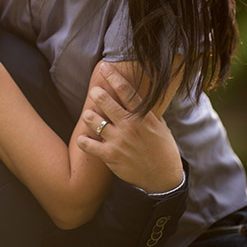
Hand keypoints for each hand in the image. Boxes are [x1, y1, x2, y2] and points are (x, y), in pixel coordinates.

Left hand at [77, 63, 182, 193]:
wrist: (163, 179)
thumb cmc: (163, 150)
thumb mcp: (161, 127)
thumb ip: (148, 111)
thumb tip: (140, 95)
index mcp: (143, 117)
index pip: (126, 91)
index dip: (113, 77)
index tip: (104, 67)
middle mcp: (130, 127)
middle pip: (105, 101)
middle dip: (97, 93)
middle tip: (94, 92)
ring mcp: (118, 141)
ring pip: (92, 120)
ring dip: (88, 115)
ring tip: (89, 115)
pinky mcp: (110, 156)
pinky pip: (88, 144)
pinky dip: (83, 140)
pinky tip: (84, 138)